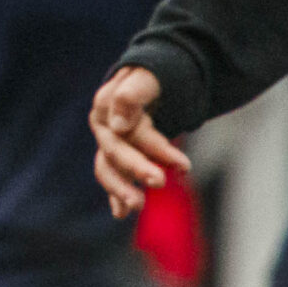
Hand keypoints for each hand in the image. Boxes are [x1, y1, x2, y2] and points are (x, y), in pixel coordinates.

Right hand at [89, 67, 190, 218]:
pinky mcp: (119, 154)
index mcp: (105, 105)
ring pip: (108, 168)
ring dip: (121, 189)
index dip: (156, 149)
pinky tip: (120, 212)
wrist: (155, 76)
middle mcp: (103, 125)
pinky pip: (113, 175)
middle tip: (161, 183)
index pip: (127, 131)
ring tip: (139, 206)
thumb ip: (132, 95)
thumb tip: (117, 125)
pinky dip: (115, 195)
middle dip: (137, 169)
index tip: (184, 165)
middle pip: (114, 152)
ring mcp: (109, 141)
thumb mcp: (149, 77)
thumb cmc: (155, 74)